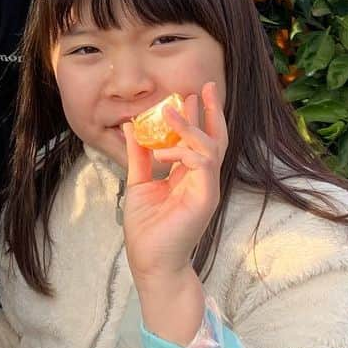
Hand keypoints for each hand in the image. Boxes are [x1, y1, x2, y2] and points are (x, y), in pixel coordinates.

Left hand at [121, 82, 227, 343]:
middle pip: (215, 138)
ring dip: (190, 125)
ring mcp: (206, 188)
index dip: (199, 115)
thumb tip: (132, 125)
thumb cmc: (147, 228)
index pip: (199, 139)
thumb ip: (138, 155)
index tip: (193, 91)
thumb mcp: (138, 183)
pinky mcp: (205, 199)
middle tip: (205, 85)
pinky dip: (182, 152)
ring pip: (209, 147)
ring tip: (169, 108)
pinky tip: (161, 151)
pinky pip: (202, 165)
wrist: (151, 262)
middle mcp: (201, 179)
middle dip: (212, 111)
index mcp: (188, 175)